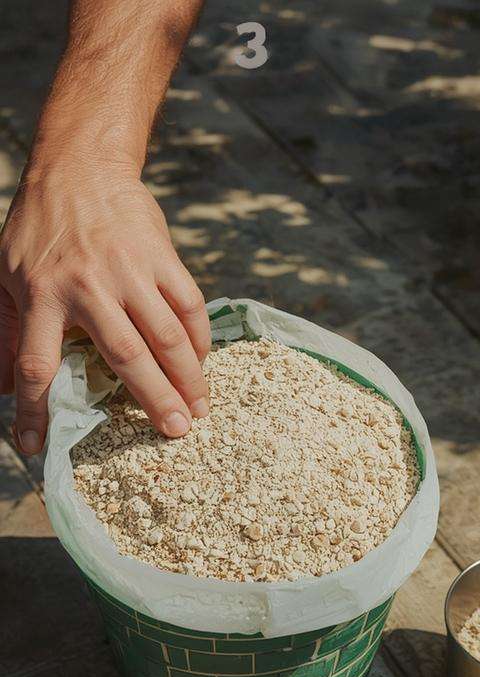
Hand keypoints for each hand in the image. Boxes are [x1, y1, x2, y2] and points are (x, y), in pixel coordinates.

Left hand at [1, 163, 209, 454]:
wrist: (79, 169)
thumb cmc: (37, 227)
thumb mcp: (5, 274)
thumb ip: (6, 328)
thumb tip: (0, 385)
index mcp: (41, 295)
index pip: (34, 364)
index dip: (33, 409)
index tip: (37, 448)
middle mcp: (87, 287)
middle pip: (124, 355)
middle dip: (151, 399)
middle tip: (175, 433)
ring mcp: (129, 271)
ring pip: (166, 334)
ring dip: (188, 376)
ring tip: (200, 409)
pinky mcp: (161, 257)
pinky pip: (189, 305)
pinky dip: (199, 338)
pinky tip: (202, 362)